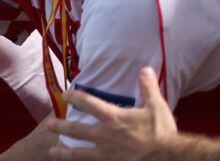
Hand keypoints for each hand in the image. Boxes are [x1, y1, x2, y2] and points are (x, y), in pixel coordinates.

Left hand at [48, 67, 176, 160]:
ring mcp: (107, 153)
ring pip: (80, 153)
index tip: (65, 95)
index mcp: (113, 118)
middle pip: (76, 129)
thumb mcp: (156, 106)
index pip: (87, 103)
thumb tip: (145, 69)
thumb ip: (147, 87)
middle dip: (61, 126)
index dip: (74, 97)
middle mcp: (105, 135)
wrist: (171, 158)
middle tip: (49, 126)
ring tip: (52, 152)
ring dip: (64, 152)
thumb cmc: (162, 132)